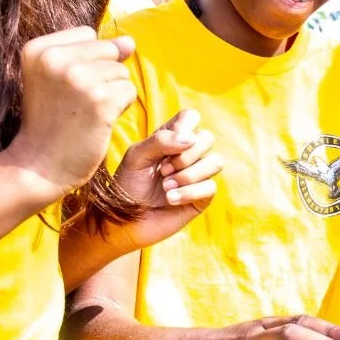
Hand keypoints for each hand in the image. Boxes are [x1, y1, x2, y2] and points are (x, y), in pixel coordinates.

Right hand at [4, 27, 137, 195]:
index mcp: (38, 49)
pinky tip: (98, 122)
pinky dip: (120, 109)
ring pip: (121, 72)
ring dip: (112, 94)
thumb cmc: (50, 122)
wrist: (38, 166)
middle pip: (108, 50)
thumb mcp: (56, 78)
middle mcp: (55, 59)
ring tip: (86, 114)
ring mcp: (78, 78)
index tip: (64, 88)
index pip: (88, 34)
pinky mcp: (100, 100)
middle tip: (77, 104)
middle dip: (103, 77)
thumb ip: (91, 52)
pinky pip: (129, 91)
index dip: (86, 61)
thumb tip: (130, 42)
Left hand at [105, 109, 221, 251]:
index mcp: (171, 138)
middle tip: (163, 170)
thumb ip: (160, 141)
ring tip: (166, 187)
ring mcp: (196, 176)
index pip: (191, 117)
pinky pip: (210, 187)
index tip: (166, 146)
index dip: (184, 127)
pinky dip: (189, 193)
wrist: (123, 221)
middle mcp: (187, 154)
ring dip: (189, 175)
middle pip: (207, 138)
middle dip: (186, 155)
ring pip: (216, 161)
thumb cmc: (127, 186)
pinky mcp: (201, 198)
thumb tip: (191, 139)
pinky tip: (171, 200)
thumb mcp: (136, 156)